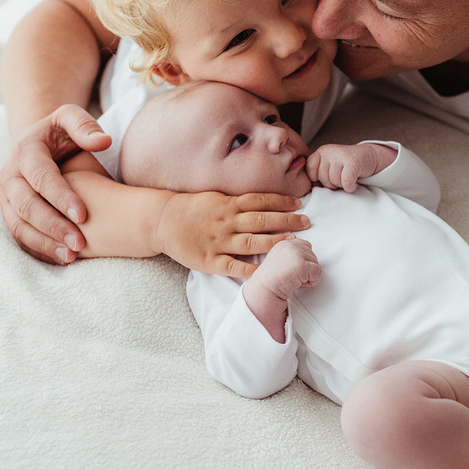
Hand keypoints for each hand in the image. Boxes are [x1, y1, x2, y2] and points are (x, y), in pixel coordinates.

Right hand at [0, 104, 111, 264]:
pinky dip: (38, 249)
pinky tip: (62, 259)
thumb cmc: (62, 133)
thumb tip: (104, 141)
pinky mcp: (10, 213)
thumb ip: (85, 126)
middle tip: (79, 243)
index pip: (41, 176)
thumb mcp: (70, 119)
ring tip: (71, 257)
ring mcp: (6, 197)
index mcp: (25, 151)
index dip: (60, 196)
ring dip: (44, 243)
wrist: (40, 144)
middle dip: (53, 226)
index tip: (84, 215)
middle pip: (26, 205)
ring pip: (19, 225)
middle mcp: (10, 175)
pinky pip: (19, 236)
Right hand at [157, 191, 310, 277]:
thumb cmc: (192, 208)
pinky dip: (250, 268)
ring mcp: (218, 242)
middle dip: (286, 221)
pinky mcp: (209, 260)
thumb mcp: (215, 197)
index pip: (260, 201)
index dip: (281, 202)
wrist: (162, 221)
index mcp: (228, 204)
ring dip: (274, 242)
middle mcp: (226, 222)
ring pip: (251, 242)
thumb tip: (264, 202)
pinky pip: (233, 266)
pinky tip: (266, 271)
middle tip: (307, 222)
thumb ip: (238, 201)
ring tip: (294, 243)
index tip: (299, 204)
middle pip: (261, 220)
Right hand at [254, 238, 321, 300]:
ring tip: (293, 279)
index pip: (306, 246)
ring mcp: (296, 254)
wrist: (264, 291)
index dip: (304, 260)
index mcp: (285, 243)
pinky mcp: (302, 265)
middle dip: (307, 269)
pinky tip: (298, 284)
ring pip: (316, 264)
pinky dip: (311, 282)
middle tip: (292, 276)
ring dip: (308, 276)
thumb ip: (292, 255)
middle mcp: (291, 246)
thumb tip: (307, 257)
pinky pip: (317, 273)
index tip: (293, 270)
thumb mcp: (280, 260)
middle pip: (313, 255)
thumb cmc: (271, 281)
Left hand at [306, 143, 392, 192]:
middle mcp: (329, 151)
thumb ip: (317, 174)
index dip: (319, 179)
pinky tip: (354, 181)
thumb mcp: (328, 166)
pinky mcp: (353, 162)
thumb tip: (310, 187)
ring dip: (343, 185)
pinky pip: (346, 182)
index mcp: (321, 152)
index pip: (310, 172)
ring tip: (347, 177)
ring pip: (335, 182)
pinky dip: (351, 186)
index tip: (328, 176)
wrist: (368, 157)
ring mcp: (341, 155)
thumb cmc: (345, 166)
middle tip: (341, 176)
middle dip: (332, 183)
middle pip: (323, 179)